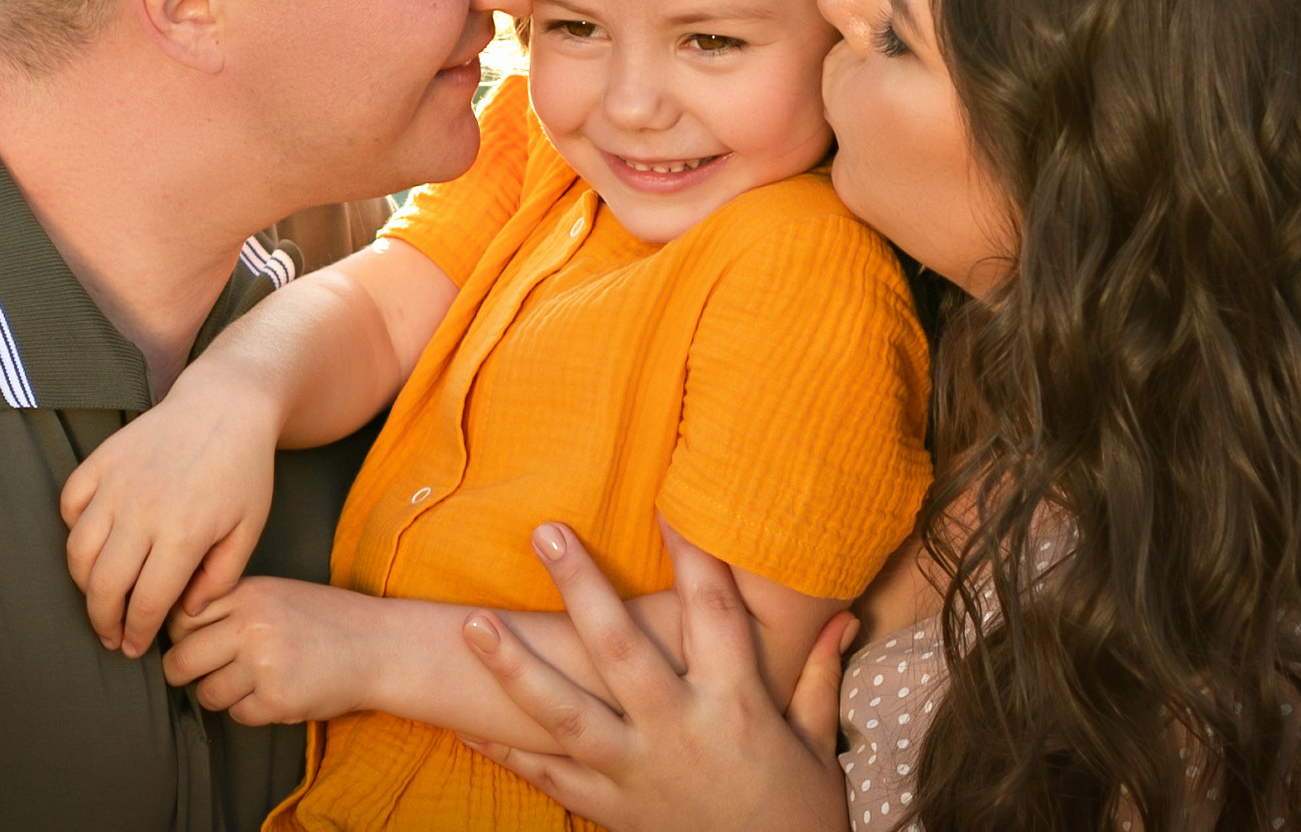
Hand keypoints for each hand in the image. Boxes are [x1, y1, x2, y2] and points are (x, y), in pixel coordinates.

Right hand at [59, 365, 281, 657]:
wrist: (226, 404)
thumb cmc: (244, 470)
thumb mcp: (249, 528)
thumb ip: (220, 577)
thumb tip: (185, 611)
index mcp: (184, 534)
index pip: (145, 604)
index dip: (137, 635)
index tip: (135, 649)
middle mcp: (142, 511)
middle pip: (103, 587)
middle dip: (104, 622)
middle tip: (112, 636)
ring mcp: (116, 484)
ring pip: (78, 553)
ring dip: (83, 585)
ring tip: (100, 598)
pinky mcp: (100, 461)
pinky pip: (69, 508)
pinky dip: (73, 532)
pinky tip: (94, 546)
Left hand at [163, 577, 381, 725]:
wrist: (380, 646)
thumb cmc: (326, 620)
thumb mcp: (277, 593)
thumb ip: (231, 605)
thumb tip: (172, 629)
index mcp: (249, 593)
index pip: (180, 617)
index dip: (181, 634)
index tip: (194, 641)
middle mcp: (252, 625)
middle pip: (180, 660)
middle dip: (185, 672)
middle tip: (204, 672)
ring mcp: (264, 664)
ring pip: (206, 694)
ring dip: (222, 694)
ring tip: (254, 680)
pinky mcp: (277, 701)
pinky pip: (238, 715)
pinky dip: (252, 710)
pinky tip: (277, 691)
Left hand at [455, 522, 851, 831]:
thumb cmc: (798, 814)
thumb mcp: (816, 745)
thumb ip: (817, 677)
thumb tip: (839, 616)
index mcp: (736, 703)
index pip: (713, 611)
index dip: (692, 552)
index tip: (667, 500)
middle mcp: (679, 731)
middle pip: (619, 649)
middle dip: (580, 587)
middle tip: (545, 532)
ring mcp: (636, 773)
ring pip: (565, 713)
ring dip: (514, 666)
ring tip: (472, 622)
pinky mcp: (609, 810)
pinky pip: (548, 775)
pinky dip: (504, 748)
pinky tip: (461, 719)